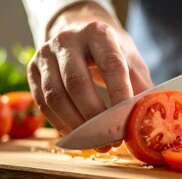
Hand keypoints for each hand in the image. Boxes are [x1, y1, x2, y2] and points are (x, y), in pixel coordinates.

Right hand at [27, 3, 152, 134]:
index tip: (126, 120)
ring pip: (55, 96)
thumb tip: (148, 119)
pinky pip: (43, 103)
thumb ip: (141, 88)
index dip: (119, 94)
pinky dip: (60, 124)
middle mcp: (68, 39)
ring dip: (76, 126)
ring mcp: (45, 54)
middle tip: (111, 140)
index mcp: (98, 33)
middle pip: (77, 83)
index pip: (110, 65)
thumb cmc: (110, 53)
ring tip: (96, 143)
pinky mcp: (32, 70)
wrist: (80, 36)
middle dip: (95, 117)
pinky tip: (77, 135)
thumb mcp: (130, 62)